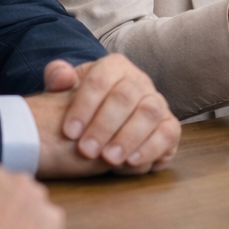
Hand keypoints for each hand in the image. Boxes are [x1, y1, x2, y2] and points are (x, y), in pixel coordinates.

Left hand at [27, 55, 180, 177]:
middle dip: (105, 125)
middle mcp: (140, 81)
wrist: (103, 122)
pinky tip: (131, 162)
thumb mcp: (66, 91)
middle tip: (86, 150)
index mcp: (114, 66)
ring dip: (128, 137)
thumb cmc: (83, 107)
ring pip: (150, 112)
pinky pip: (169, 133)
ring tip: (109, 159)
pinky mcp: (170, 126)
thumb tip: (61, 77)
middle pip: (126, 96)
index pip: (100, 79)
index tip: (69, 132)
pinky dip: (151, 148)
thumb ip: (57, 78)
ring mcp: (157, 103)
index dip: (84, 105)